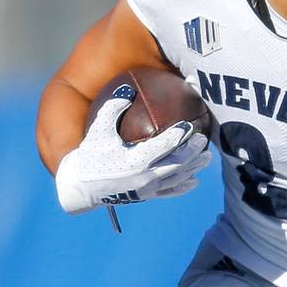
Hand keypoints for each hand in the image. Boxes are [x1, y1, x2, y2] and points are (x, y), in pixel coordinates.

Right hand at [55, 84, 210, 213]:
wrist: (79, 188)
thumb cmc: (89, 155)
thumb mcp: (98, 131)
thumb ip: (113, 109)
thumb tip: (128, 89)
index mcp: (133, 160)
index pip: (163, 146)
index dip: (179, 135)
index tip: (189, 125)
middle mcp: (143, 177)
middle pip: (177, 163)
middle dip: (193, 151)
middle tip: (203, 138)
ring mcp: (146, 189)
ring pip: (177, 178)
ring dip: (194, 167)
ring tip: (207, 156)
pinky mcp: (145, 197)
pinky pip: (169, 192)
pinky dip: (183, 186)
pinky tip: (194, 180)